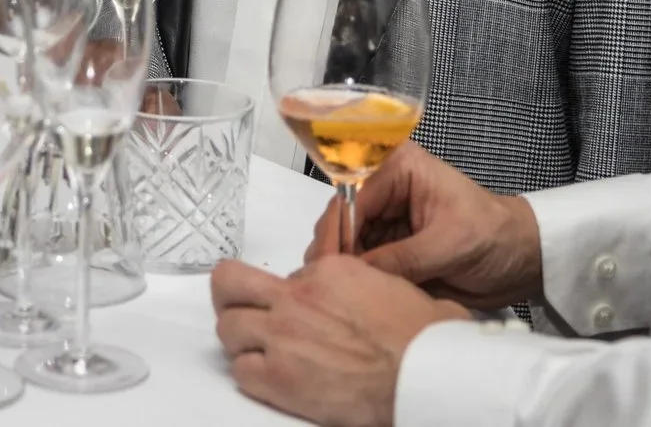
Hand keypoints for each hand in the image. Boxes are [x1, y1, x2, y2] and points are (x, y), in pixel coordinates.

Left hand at [213, 255, 468, 426]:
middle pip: (230, 284)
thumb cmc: (420, 338)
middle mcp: (297, 298)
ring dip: (240, 340)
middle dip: (229, 296)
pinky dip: (250, 375)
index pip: (284, 275)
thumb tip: (357, 293)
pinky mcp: (279, 378)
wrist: (422, 374)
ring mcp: (283, 336)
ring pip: (228, 328)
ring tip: (258, 351)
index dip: (289, 294)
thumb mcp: (391, 285)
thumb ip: (360, 282)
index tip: (298, 308)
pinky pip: (240, 372)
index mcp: (327, 271)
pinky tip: (268, 378)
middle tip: (237, 308)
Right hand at [307, 143, 541, 310]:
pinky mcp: (389, 246)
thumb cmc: (495, 237)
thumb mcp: (450, 245)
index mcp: (400, 167)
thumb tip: (356, 274)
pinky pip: (362, 261)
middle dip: (333, 250)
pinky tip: (354, 294)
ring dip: (342, 266)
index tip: (327, 266)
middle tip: (327, 286)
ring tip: (336, 294)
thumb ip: (403, 258)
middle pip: (341, 218)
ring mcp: (385, 218)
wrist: (521, 259)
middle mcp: (385, 187)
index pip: (352, 196)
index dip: (337, 231)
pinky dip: (357, 278)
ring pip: (346, 242)